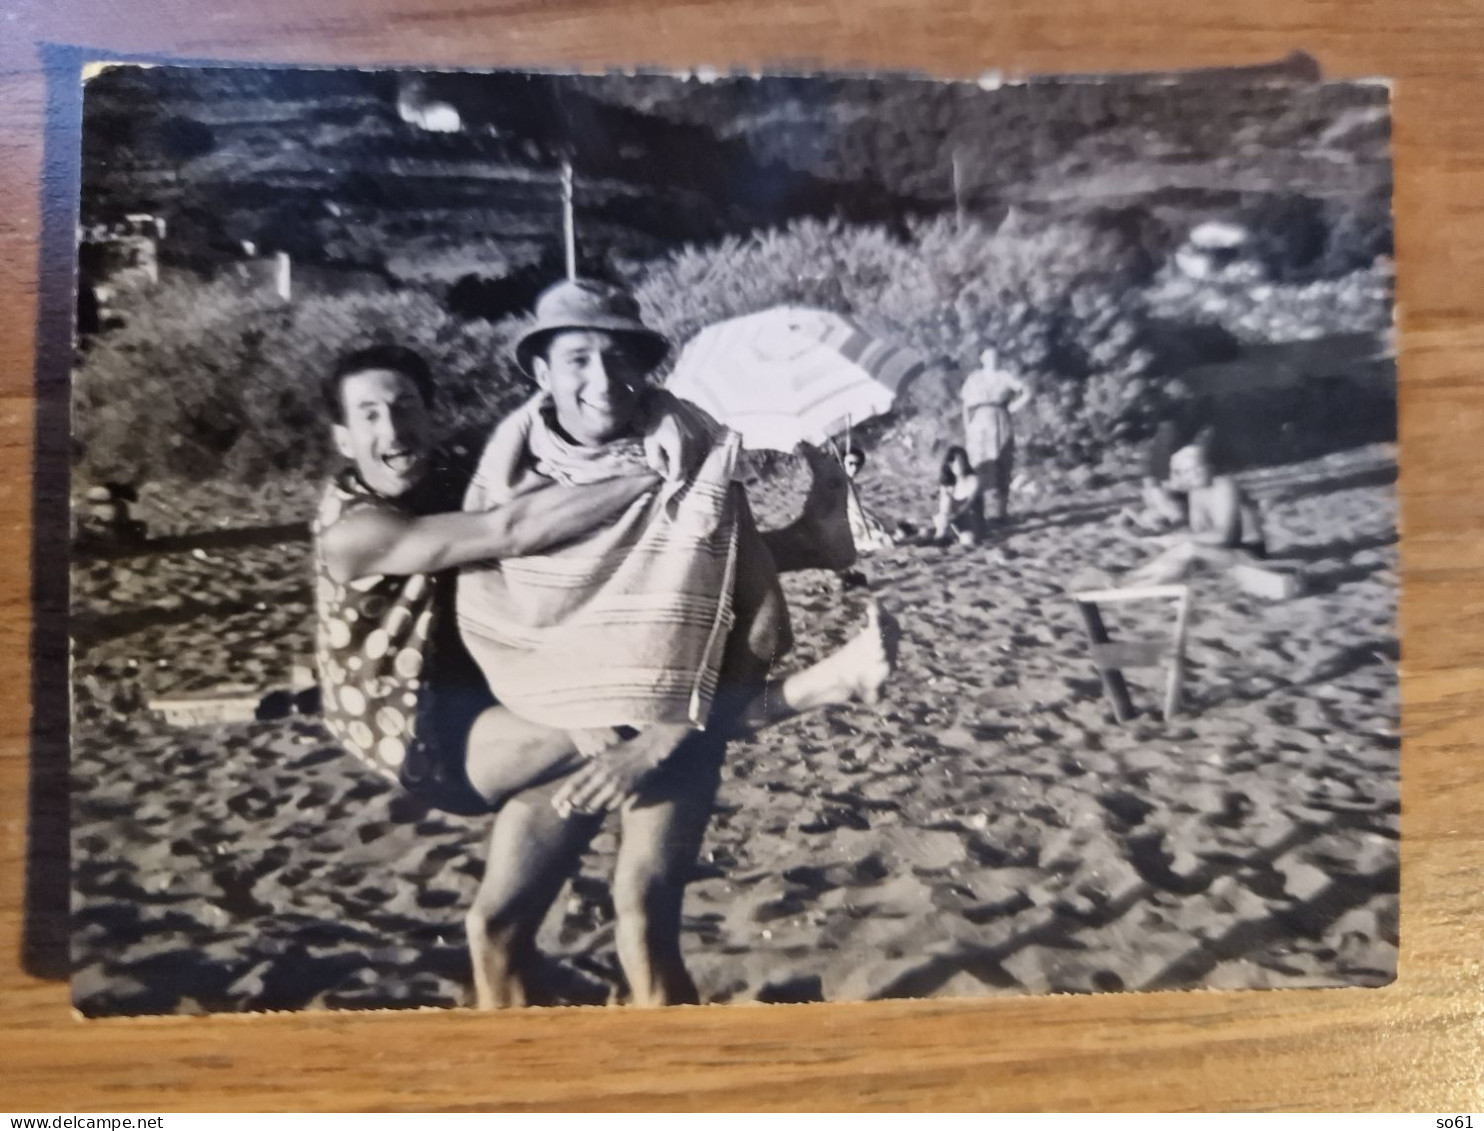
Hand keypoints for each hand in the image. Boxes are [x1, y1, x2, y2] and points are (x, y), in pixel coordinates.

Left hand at [552, 724, 693, 815]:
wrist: (647, 750)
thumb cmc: (624, 752)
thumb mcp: (604, 755)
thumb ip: (590, 768)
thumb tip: (577, 782)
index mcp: (595, 764)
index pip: (573, 782)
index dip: (562, 794)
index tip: (554, 803)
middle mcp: (602, 775)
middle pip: (580, 796)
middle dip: (572, 806)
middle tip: (566, 811)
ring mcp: (613, 784)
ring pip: (594, 804)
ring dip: (588, 809)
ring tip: (585, 809)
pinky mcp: (625, 791)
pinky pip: (610, 806)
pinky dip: (605, 807)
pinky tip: (604, 805)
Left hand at [642, 396, 709, 481]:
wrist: (668, 404)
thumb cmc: (656, 425)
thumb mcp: (649, 444)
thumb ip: (656, 462)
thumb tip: (667, 475)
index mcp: (678, 448)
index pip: (678, 475)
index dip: (669, 475)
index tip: (664, 466)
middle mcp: (693, 445)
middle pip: (686, 470)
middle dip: (676, 467)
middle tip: (667, 456)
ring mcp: (701, 440)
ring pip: (694, 463)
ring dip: (684, 461)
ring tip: (675, 449)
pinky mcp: (705, 436)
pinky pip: (699, 453)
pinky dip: (691, 453)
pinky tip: (683, 444)